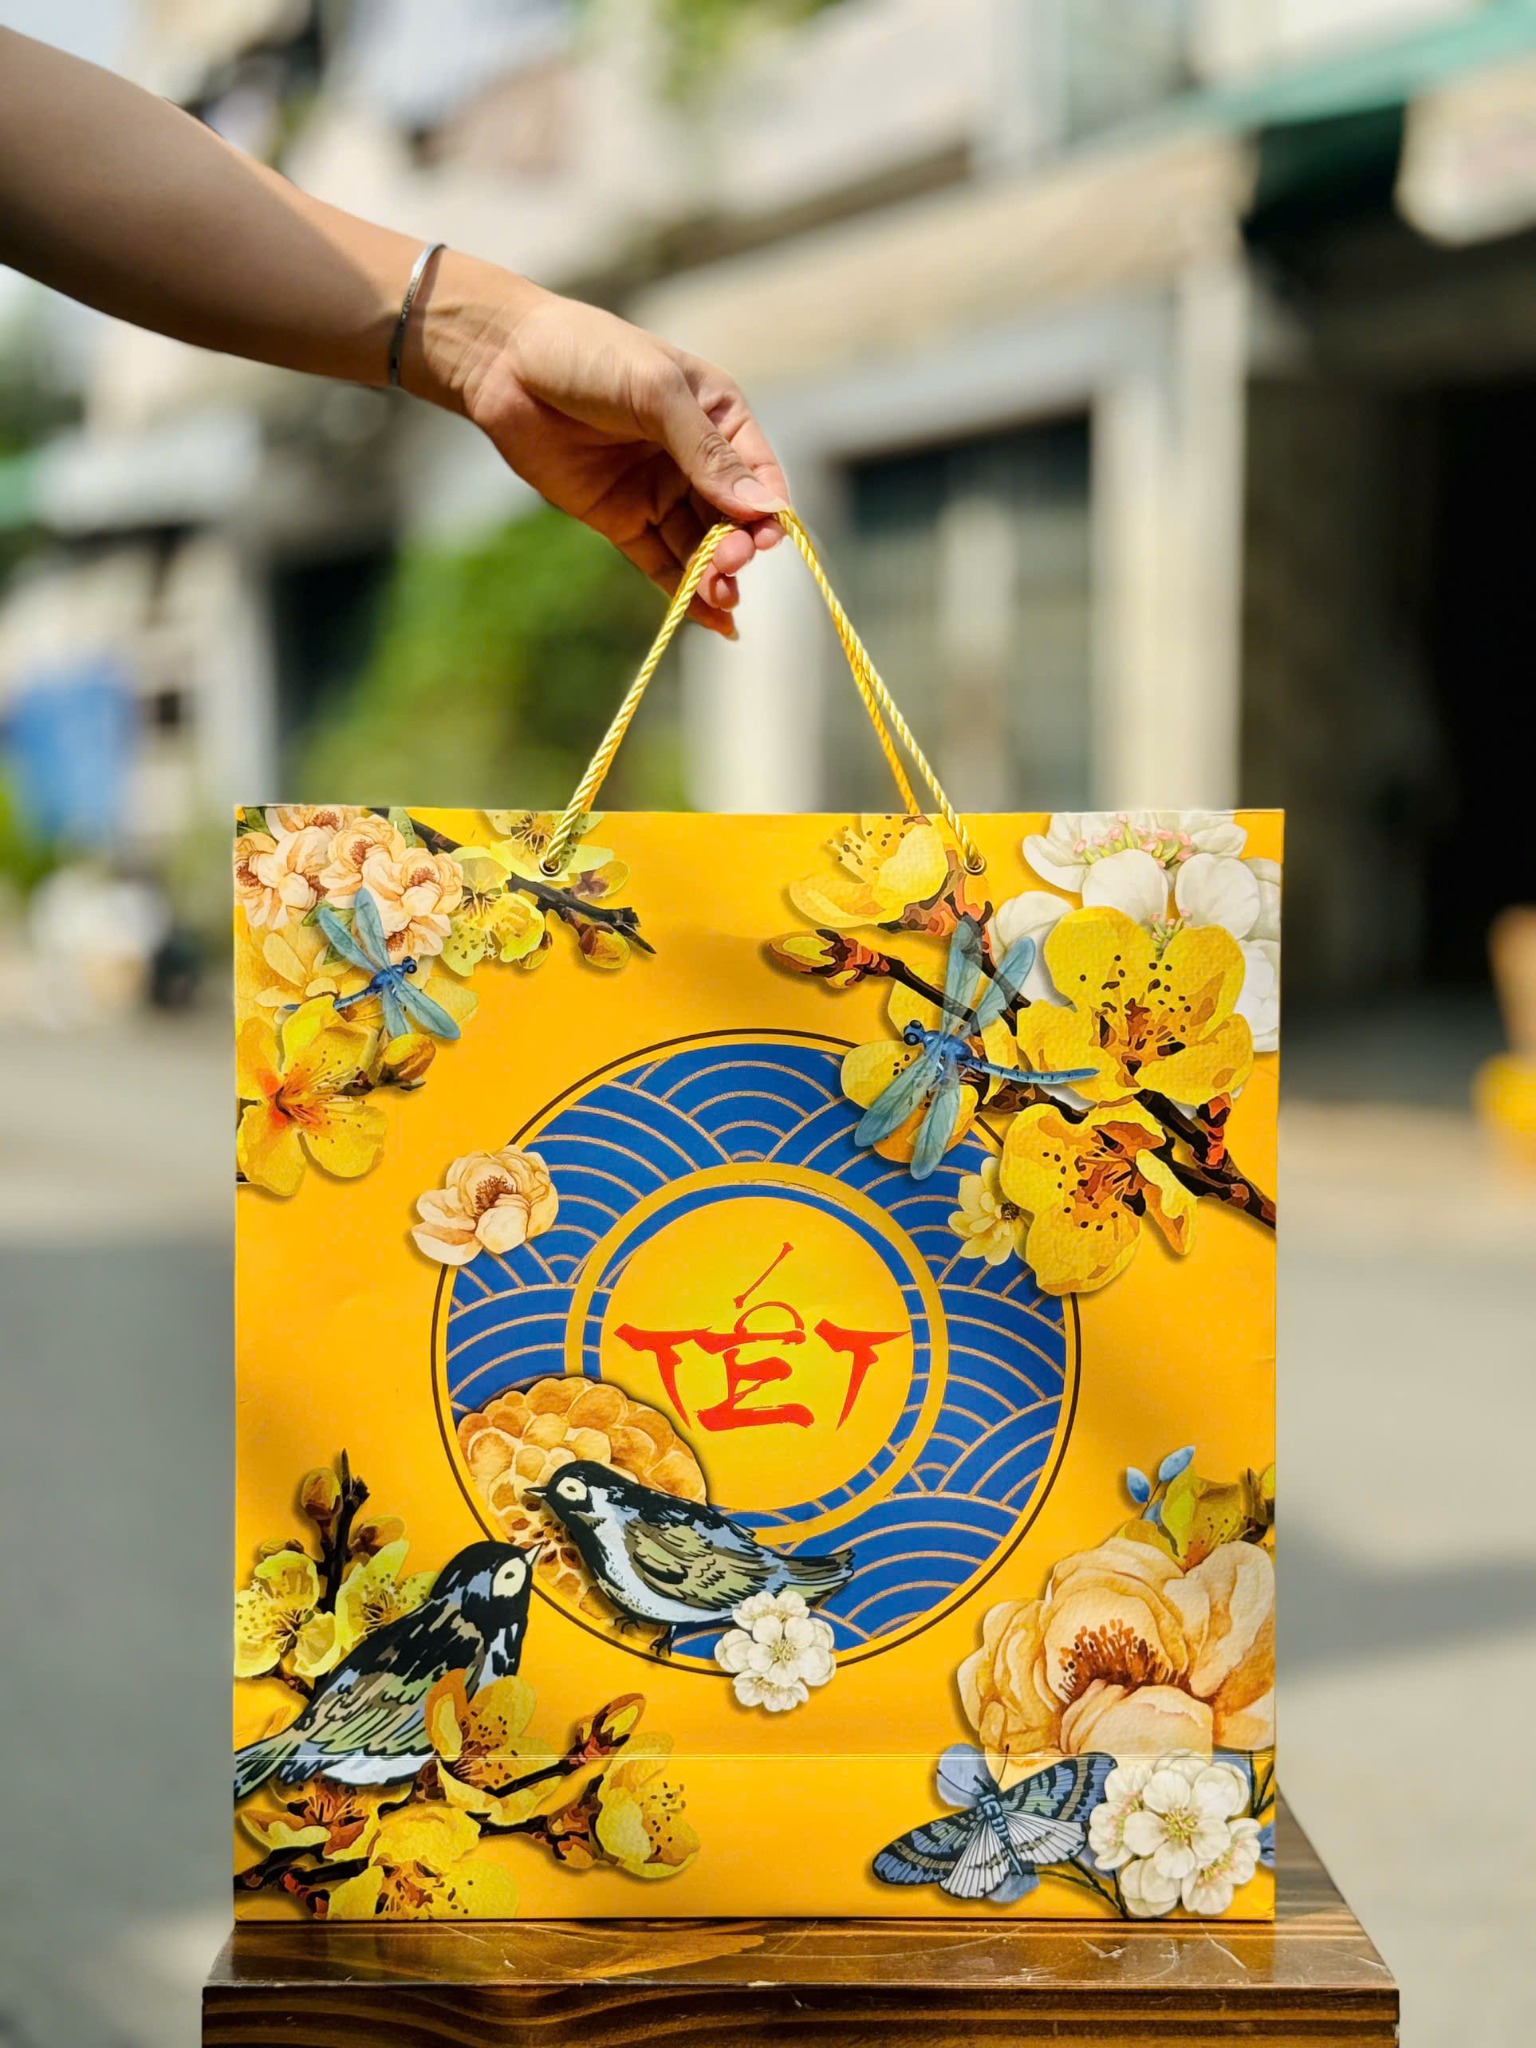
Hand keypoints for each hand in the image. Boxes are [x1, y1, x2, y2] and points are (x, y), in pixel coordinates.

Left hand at [412, 257, 787, 634]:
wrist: (505, 363)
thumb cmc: (589, 354)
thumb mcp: (656, 392)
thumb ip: (706, 452)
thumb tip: (762, 507)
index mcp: (717, 415)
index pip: (759, 473)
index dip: (768, 510)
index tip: (767, 539)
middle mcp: (695, 458)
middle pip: (732, 517)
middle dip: (737, 547)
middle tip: (730, 564)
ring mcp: (658, 492)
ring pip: (699, 546)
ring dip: (715, 576)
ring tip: (723, 599)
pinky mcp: (622, 520)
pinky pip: (661, 563)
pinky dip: (683, 591)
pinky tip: (709, 619)